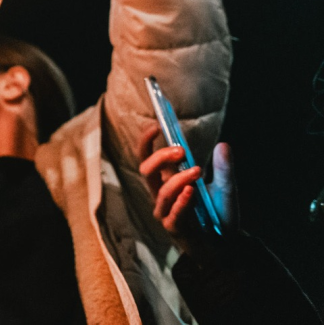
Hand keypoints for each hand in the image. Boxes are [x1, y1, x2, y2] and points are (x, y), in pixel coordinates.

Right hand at [137, 124, 238, 255]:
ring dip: (178, 179)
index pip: (147, 158)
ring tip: (198, 170)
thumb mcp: (226, 188)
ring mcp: (165, 212)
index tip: (156, 126)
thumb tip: (224, 145)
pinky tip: (191, 192)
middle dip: (160, 157)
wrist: (227, 247)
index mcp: (167, 181)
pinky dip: (181, 201)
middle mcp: (161, 195)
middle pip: (147, 171)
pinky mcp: (174, 229)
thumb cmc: (219, 216)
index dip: (146, 142)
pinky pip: (173, 214)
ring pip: (162, 192)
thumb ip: (224, 168)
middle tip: (181, 151)